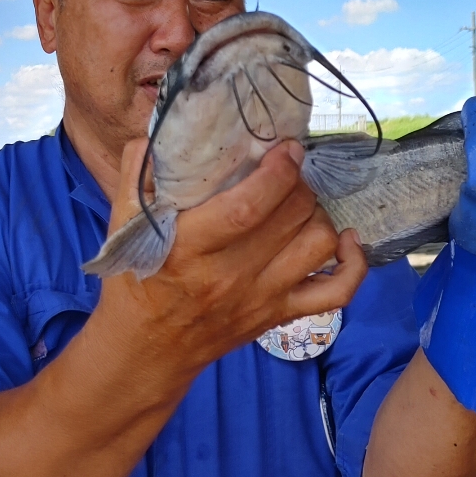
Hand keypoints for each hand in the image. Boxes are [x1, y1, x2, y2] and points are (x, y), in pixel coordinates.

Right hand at [93, 138, 367, 372]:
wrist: (147, 349)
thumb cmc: (136, 280)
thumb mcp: (122, 225)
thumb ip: (137, 172)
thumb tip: (163, 127)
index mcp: (191, 248)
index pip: (249, 207)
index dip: (277, 173)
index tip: (286, 148)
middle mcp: (232, 276)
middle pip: (291, 217)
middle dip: (298, 182)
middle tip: (288, 168)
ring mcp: (263, 298)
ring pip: (318, 245)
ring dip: (318, 213)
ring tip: (300, 200)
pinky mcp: (281, 315)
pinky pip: (337, 293)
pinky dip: (353, 263)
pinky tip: (344, 239)